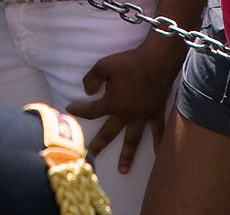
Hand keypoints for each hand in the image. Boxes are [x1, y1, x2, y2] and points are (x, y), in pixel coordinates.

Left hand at [68, 34, 183, 173]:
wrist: (157, 60)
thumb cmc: (130, 62)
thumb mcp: (103, 66)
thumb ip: (91, 79)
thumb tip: (87, 91)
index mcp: (112, 104)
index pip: (91, 112)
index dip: (79, 110)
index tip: (70, 109)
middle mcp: (126, 115)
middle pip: (109, 133)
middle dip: (99, 144)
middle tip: (91, 156)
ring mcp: (142, 116)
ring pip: (133, 140)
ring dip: (127, 155)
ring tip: (123, 170)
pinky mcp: (155, 112)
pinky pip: (158, 131)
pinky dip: (159, 143)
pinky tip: (158, 155)